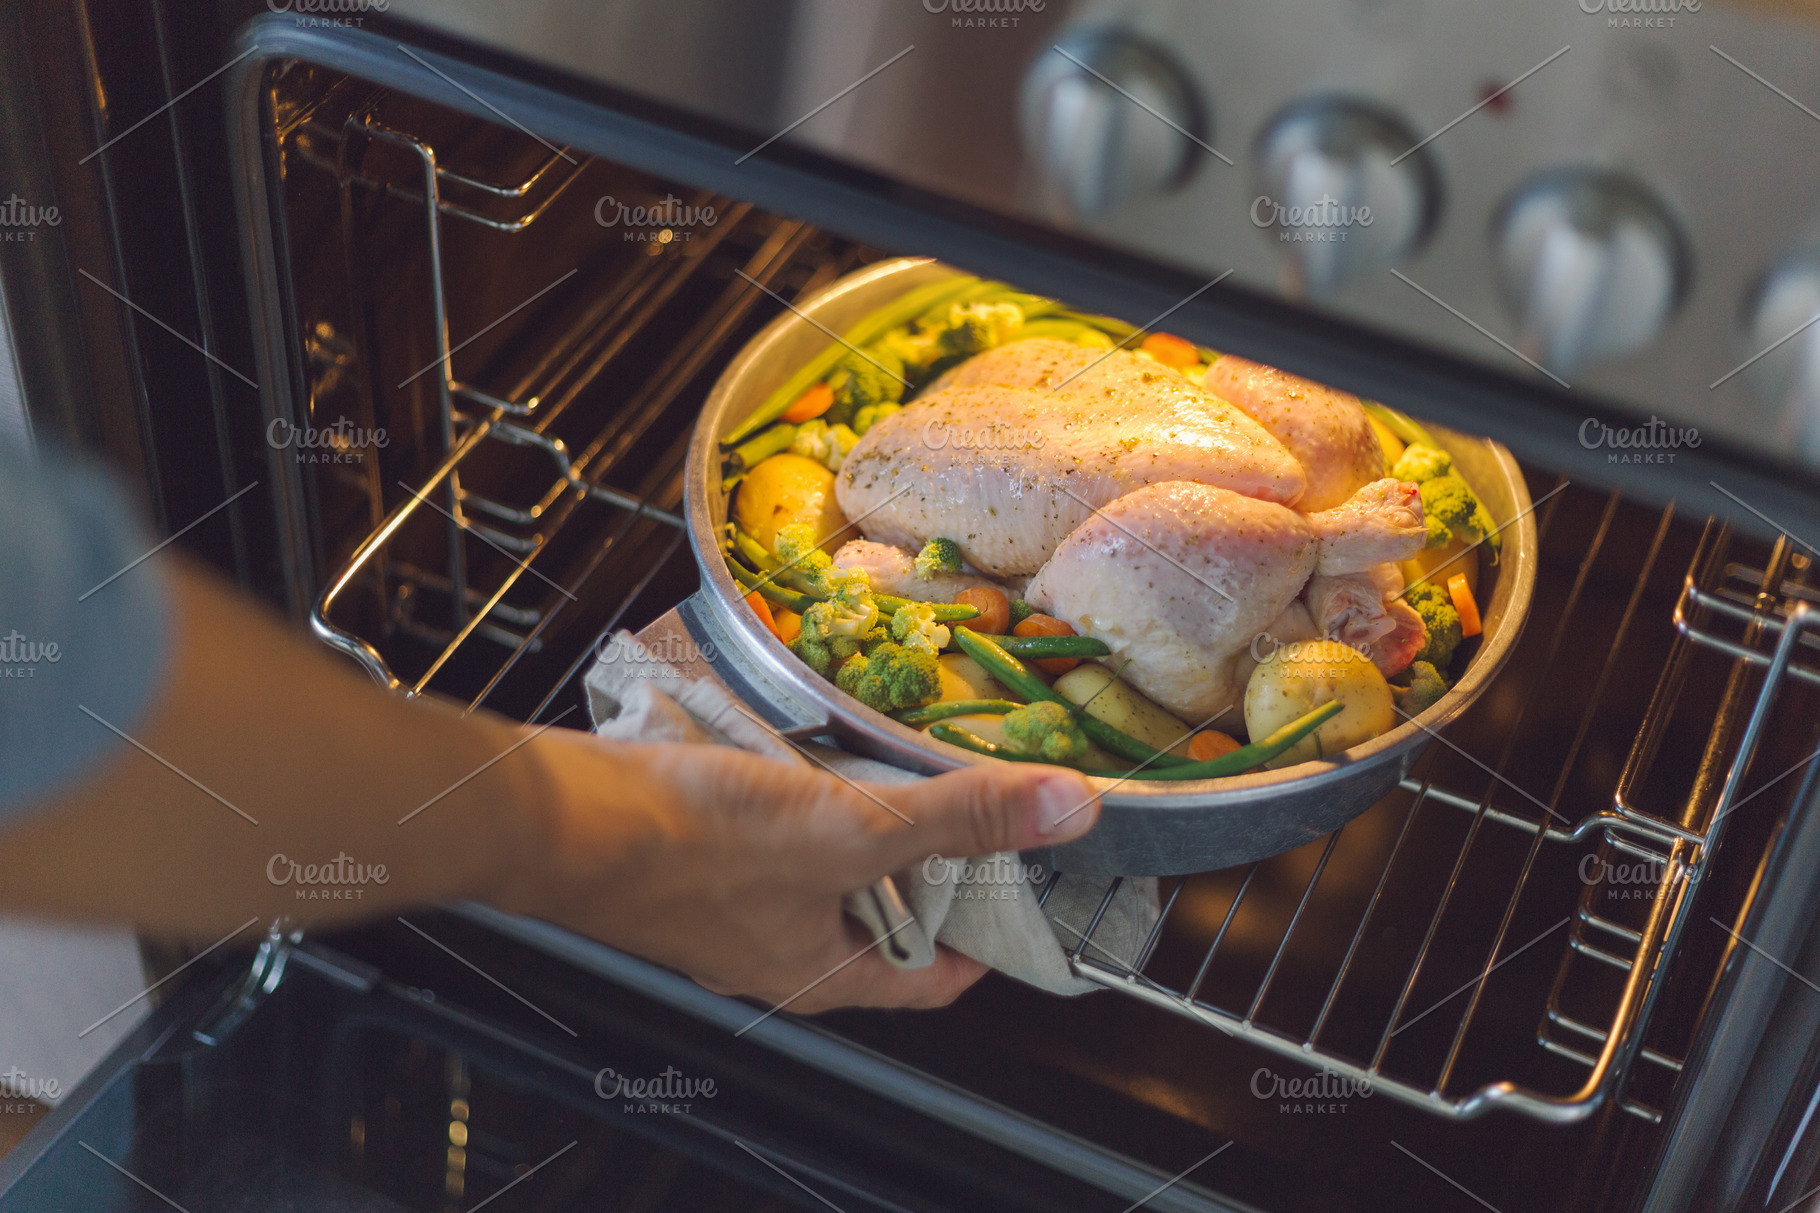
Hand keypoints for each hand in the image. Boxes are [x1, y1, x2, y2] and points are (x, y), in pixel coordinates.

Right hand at [497, 730, 1100, 1012]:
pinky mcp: (702, 860)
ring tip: (899, 768)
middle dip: (931, 865)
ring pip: (832, 873)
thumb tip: (1065, 811)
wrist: (558, 817)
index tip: (1026, 888)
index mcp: (826, 976)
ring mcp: (738, 909)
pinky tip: (815, 754)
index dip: (990, 937)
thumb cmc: (685, 847)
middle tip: (970, 806)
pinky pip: (781, 838)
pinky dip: (811, 801)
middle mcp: (783, 954)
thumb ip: (959, 819)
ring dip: (868, 824)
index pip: (938, 979)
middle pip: (888, 920)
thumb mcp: (848, 828)